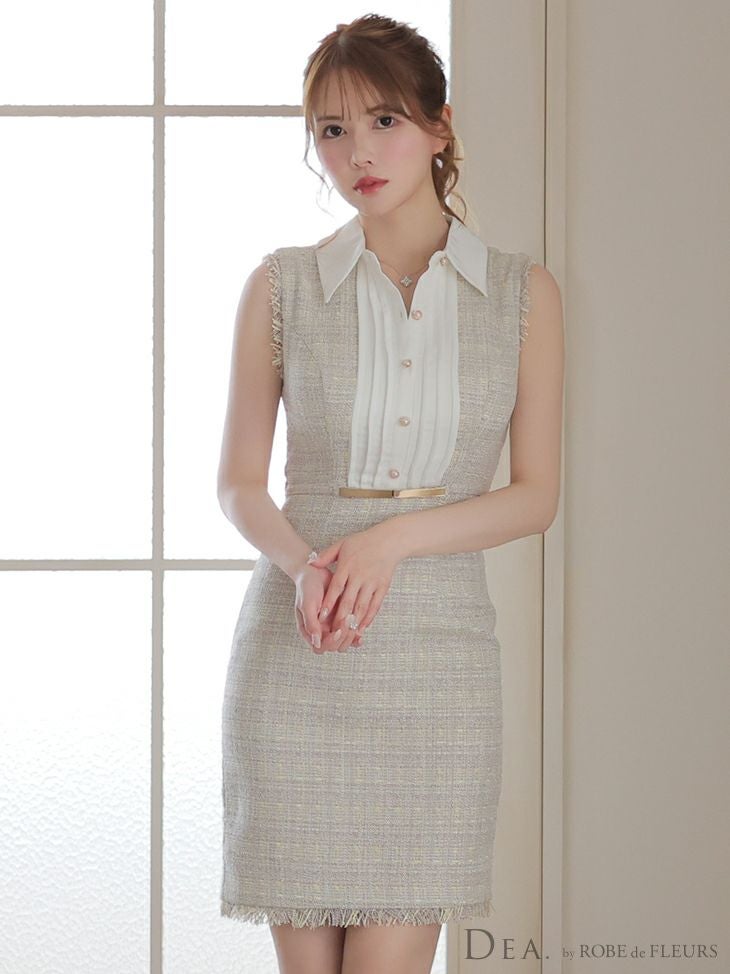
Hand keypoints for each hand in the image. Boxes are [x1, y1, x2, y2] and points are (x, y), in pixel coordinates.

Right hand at [293, 561, 362, 653]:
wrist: (315, 572)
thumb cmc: (307, 587)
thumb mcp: (306, 604)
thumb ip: (310, 623)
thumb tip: (316, 643)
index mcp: (309, 631)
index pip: (319, 647)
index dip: (330, 642)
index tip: (337, 630)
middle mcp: (320, 632)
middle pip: (334, 647)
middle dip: (343, 638)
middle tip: (349, 621)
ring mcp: (331, 627)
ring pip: (344, 642)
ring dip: (350, 635)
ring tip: (354, 620)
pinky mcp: (340, 621)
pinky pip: (349, 633)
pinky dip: (356, 633)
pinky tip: (361, 628)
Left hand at [306, 525, 401, 652]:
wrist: (389, 541)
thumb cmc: (363, 542)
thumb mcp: (342, 544)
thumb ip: (326, 556)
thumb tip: (310, 563)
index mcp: (348, 566)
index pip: (336, 588)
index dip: (329, 603)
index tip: (321, 616)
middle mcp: (360, 576)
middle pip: (349, 600)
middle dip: (340, 618)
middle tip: (332, 632)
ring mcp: (372, 582)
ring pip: (362, 606)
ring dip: (354, 622)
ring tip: (346, 634)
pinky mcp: (383, 587)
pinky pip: (376, 605)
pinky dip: (369, 618)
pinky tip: (362, 628)